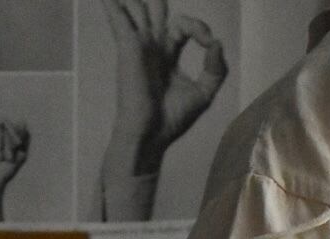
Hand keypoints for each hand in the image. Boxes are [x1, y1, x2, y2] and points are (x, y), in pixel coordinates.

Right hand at [98, 0, 227, 176]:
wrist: (151, 135)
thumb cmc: (173, 119)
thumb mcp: (204, 93)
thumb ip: (216, 69)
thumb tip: (217, 43)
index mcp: (169, 53)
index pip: (182, 25)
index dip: (198, 27)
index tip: (208, 43)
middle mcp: (152, 45)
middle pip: (155, 9)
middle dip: (159, 1)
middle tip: (165, 7)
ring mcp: (139, 44)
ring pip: (136, 7)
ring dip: (135, 0)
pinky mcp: (128, 46)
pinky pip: (118, 17)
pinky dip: (112, 5)